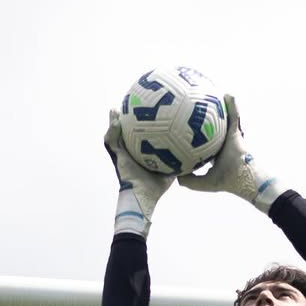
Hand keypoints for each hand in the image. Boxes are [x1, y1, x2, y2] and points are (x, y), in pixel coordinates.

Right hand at [104, 111, 174, 235]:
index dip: (139, 127)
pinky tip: (116, 123)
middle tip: (127, 107)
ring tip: (115, 110)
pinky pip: (111, 142)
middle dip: (125, 121)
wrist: (142, 198)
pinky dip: (112, 132)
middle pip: (125, 134)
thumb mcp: (170, 171)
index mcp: (139, 155)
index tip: (144, 114)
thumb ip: (178, 161)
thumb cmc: (155, 189)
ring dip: (113, 122)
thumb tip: (194, 153)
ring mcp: (121, 155)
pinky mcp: (116, 157)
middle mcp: (129, 154)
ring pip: (114, 135)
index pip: (138, 138)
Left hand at [178, 95, 286, 212]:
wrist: (243, 179)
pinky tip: (227, 94)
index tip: (184, 127)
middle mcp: (222, 142)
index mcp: (215, 153)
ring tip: (211, 91)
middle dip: (205, 116)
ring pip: (223, 118)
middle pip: (212, 126)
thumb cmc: (226, 182)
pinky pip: (234, 115)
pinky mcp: (237, 131)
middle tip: (194, 104)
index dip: (195, 135)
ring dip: (219, 105)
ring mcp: (230, 136)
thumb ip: (189, 180)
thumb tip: (175, 176)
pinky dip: (232, 104)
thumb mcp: (203, 183)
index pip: (203, 141)